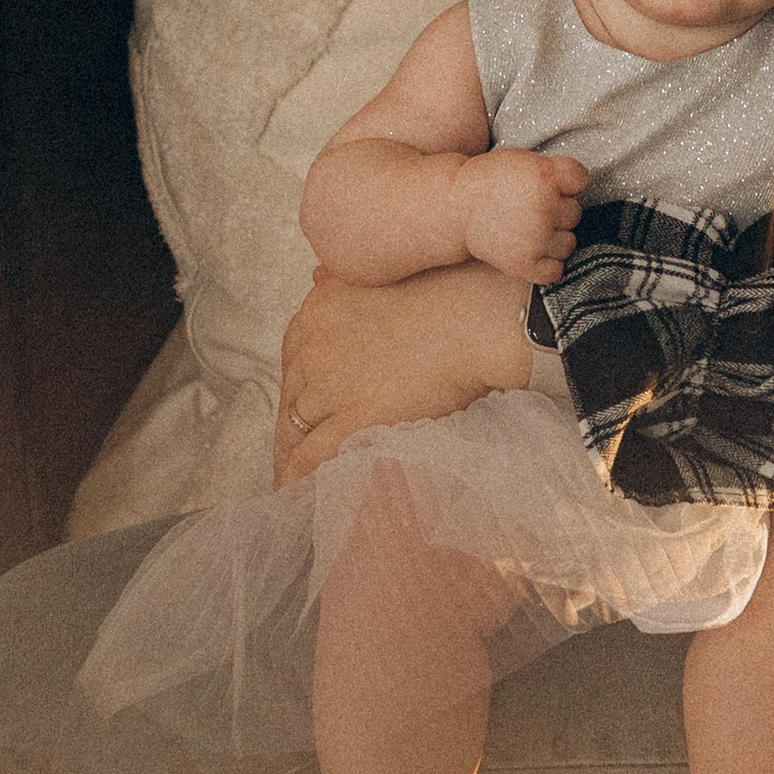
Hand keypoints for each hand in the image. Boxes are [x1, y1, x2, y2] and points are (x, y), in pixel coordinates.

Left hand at [275, 261, 535, 482]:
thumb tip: (316, 278)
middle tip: (297, 458)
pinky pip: (310, 460)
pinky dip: (298, 483)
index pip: (294, 360)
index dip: (303, 392)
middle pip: (292, 397)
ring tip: (295, 488)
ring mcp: (329, 383)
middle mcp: (313, 345)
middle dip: (297, 428)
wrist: (481, 317)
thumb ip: (344, 283)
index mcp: (319, 309)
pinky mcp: (353, 418)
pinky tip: (298, 500)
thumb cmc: (451, 292)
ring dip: (292, 460)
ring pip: (294, 432)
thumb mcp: (383, 273)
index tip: (309, 413)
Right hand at [456, 145, 585, 281]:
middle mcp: (544, 207)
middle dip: (557, 210)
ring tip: (530, 229)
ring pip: (569, 243)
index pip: (581, 179)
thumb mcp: (523, 161)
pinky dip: (546, 265)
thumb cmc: (490, 182)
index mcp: (545, 176)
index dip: (568, 183)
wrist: (454, 207)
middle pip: (575, 213)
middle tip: (530, 207)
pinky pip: (555, 271)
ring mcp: (536, 238)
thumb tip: (579, 188)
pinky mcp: (524, 264)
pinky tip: (533, 251)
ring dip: (554, 238)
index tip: (551, 184)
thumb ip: (553, 171)